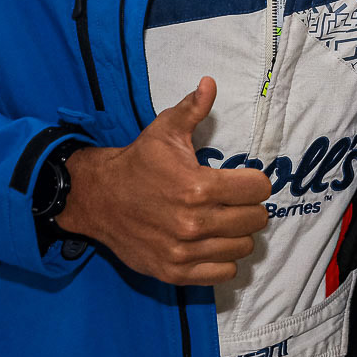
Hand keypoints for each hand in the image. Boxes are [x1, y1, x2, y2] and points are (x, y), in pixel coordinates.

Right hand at [56, 77, 270, 284]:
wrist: (98, 198)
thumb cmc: (138, 162)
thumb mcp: (164, 130)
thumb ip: (193, 108)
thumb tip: (210, 83)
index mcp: (198, 187)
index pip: (259, 190)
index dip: (255, 182)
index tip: (244, 180)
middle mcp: (194, 223)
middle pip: (255, 220)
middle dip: (249, 207)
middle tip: (234, 200)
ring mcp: (184, 251)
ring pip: (242, 247)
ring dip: (238, 234)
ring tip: (223, 220)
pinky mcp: (174, 272)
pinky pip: (223, 274)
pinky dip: (223, 260)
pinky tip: (212, 243)